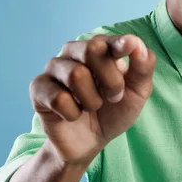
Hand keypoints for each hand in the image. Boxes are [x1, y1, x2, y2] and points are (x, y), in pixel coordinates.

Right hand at [29, 34, 155, 166]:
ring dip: (92, 100)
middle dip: (111, 80)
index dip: (120, 43)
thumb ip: (142, 68)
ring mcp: (54, 68)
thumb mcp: (137, 93)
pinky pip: (59, 97)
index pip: (110, 39)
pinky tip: (73, 115)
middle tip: (114, 97)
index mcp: (100, 47)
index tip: (130, 45)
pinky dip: (73, 113)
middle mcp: (74, 51)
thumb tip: (138, 44)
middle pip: (92, 49)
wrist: (90, 142)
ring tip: (92, 107)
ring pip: (76, 74)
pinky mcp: (38, 88)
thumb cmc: (114, 111)